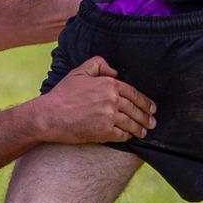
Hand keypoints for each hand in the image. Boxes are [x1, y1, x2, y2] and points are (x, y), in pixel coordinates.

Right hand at [30, 56, 154, 143]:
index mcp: (108, 84)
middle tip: (152, 123)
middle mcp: (112, 100)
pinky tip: (129, 137)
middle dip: (146, 117)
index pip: (133, 93)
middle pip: (135, 109)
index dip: (145, 102)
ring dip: (139, 129)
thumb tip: (114, 72)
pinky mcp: (104, 132)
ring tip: (143, 132)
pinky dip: (127, 136)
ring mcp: (109, 116)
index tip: (151, 107)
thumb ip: (98, 65)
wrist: (50, 115)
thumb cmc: (63, 94)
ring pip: (131, 123)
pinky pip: (122, 135)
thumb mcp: (79, 71)